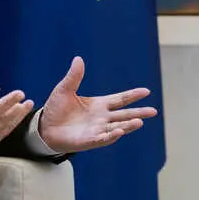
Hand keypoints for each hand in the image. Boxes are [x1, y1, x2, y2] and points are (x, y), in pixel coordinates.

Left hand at [39, 57, 157, 152]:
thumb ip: (74, 76)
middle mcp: (101, 118)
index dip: (132, 95)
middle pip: (124, 115)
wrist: (44, 127)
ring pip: (117, 127)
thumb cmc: (56, 109)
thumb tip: (78, 59)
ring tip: (139, 121)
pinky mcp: (89, 140)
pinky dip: (111, 135)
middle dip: (139, 113)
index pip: (120, 99)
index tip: (146, 91)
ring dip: (128, 125)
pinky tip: (119, 131)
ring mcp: (96, 130)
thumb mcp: (64, 89)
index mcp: (99, 104)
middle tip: (154, 111)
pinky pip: (103, 138)